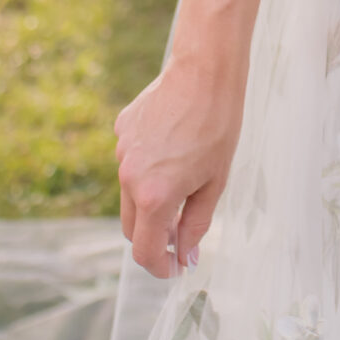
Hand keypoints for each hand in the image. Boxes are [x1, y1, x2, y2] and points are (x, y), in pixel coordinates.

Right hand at [115, 61, 244, 278]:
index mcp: (154, 196)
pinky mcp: (121, 129)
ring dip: (150, 199)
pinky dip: (147, 166)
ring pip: (129, 192)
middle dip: (153, 236)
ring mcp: (121, 151)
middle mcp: (129, 177)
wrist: (205, 71)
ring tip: (184, 179)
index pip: (144, 250)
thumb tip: (185, 256)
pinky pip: (131, 160)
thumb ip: (196, 224)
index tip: (174, 268)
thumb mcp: (215, 182)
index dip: (159, 266)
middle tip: (180, 234)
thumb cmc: (218, 125)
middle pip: (131, 226)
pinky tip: (173, 146)